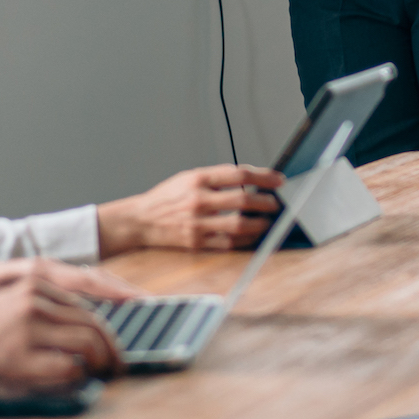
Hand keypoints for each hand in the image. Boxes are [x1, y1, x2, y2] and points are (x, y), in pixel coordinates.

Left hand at [0, 255, 142, 309]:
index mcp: (36, 272)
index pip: (81, 280)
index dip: (110, 291)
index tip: (134, 300)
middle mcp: (50, 269)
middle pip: (96, 278)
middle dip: (125, 291)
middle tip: (153, 305)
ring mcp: (54, 275)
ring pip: (95, 281)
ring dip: (120, 294)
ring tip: (147, 308)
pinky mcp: (53, 283)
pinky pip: (87, 288)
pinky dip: (107, 296)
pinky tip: (122, 311)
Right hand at [0, 271, 123, 387]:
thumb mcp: (12, 306)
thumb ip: (47, 310)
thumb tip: (91, 331)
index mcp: (35, 285)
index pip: (88, 303)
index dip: (109, 327)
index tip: (118, 344)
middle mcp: (35, 301)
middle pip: (94, 323)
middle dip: (112, 348)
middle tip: (119, 367)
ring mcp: (28, 328)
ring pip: (88, 344)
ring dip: (102, 363)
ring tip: (104, 376)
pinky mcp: (21, 356)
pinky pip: (69, 368)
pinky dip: (78, 378)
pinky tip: (76, 382)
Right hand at [98, 165, 285, 254]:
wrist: (140, 220)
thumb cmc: (166, 198)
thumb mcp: (188, 177)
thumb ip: (216, 178)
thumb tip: (250, 179)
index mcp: (198, 179)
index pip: (240, 174)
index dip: (264, 176)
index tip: (278, 180)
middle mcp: (199, 200)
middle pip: (244, 200)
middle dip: (266, 202)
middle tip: (275, 204)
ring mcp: (198, 223)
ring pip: (239, 225)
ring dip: (259, 224)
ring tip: (267, 221)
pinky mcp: (196, 243)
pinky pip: (228, 244)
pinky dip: (245, 241)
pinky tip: (252, 236)